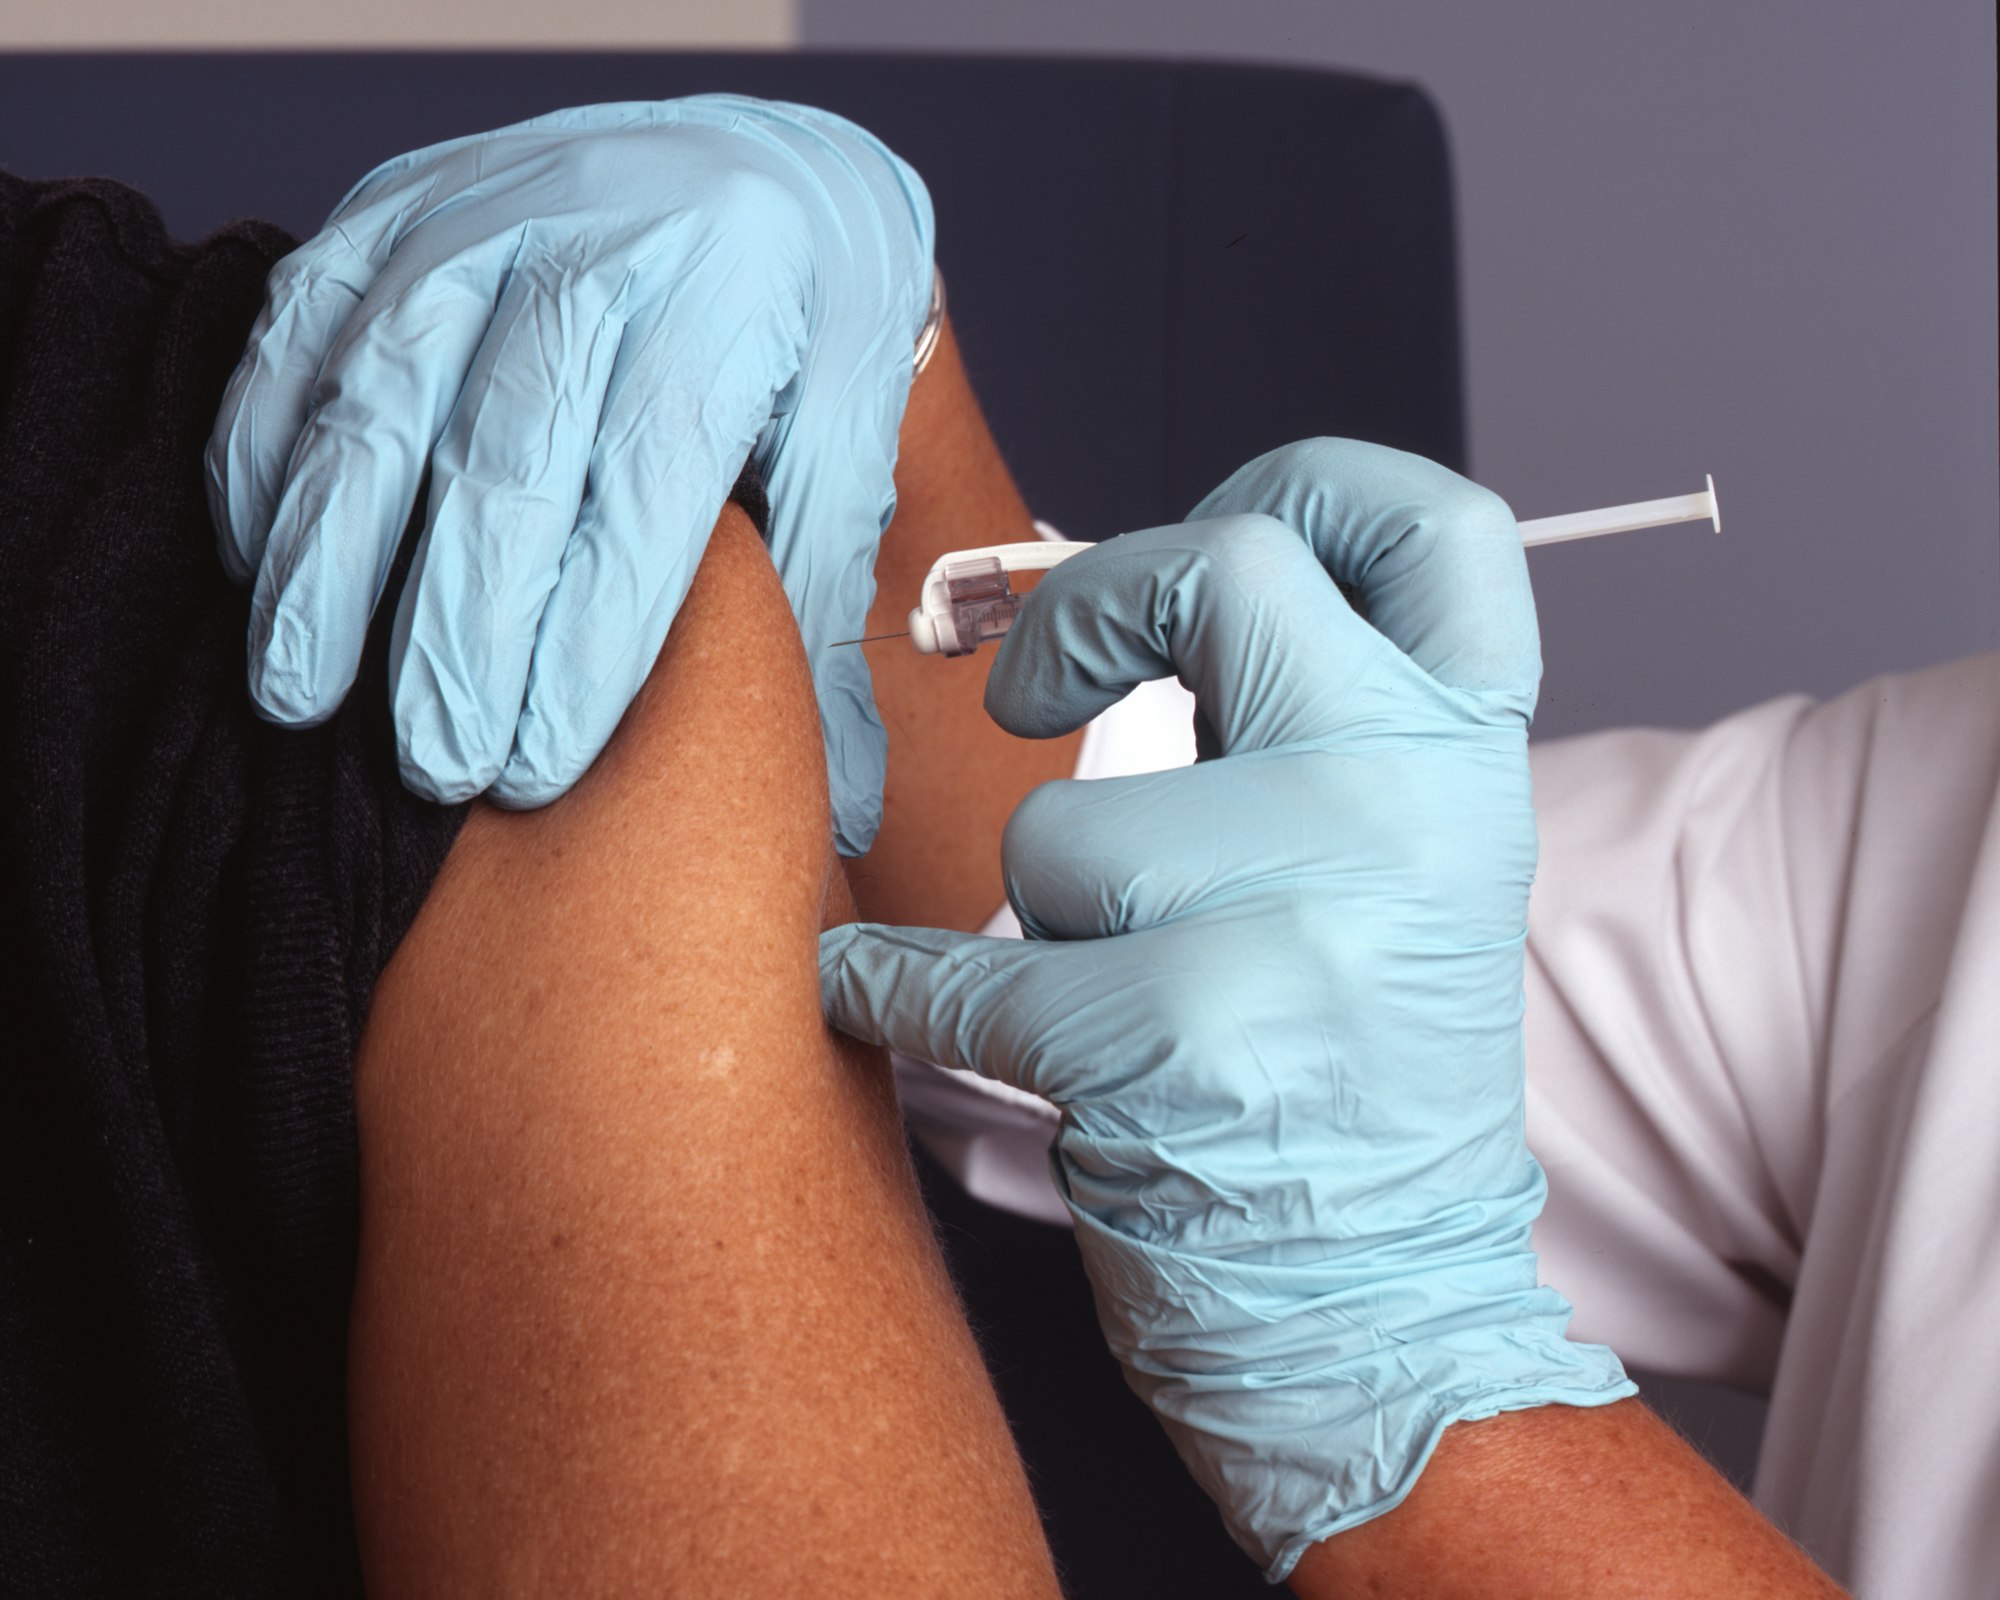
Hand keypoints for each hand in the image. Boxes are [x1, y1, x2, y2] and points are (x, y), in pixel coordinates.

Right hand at [207, 96, 934, 851]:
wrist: (749, 166)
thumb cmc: (805, 326)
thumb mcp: (855, 439)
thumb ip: (826, 605)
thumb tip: (845, 799)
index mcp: (724, 309)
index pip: (640, 496)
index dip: (583, 642)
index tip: (533, 767)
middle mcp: (590, 254)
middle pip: (502, 463)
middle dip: (457, 631)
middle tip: (434, 766)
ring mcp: (473, 223)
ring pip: (376, 403)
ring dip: (328, 560)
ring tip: (300, 693)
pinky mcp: (386, 212)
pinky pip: (299, 334)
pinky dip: (263, 450)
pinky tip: (264, 563)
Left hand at [820, 440, 1633, 1578]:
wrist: (1383, 1315)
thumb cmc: (1346, 1076)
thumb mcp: (1385, 868)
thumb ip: (1295, 727)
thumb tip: (1127, 601)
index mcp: (1467, 759)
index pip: (1437, 527)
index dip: (1311, 480)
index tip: (1211, 517)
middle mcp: (1411, 806)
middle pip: (1221, 574)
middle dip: (1083, 614)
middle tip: (1029, 688)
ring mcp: (1305, 916)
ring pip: (1059, 829)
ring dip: (1040, 915)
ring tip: (1112, 996)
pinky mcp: (1183, 1038)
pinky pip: (968, 972)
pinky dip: (897, 994)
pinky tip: (887, 1001)